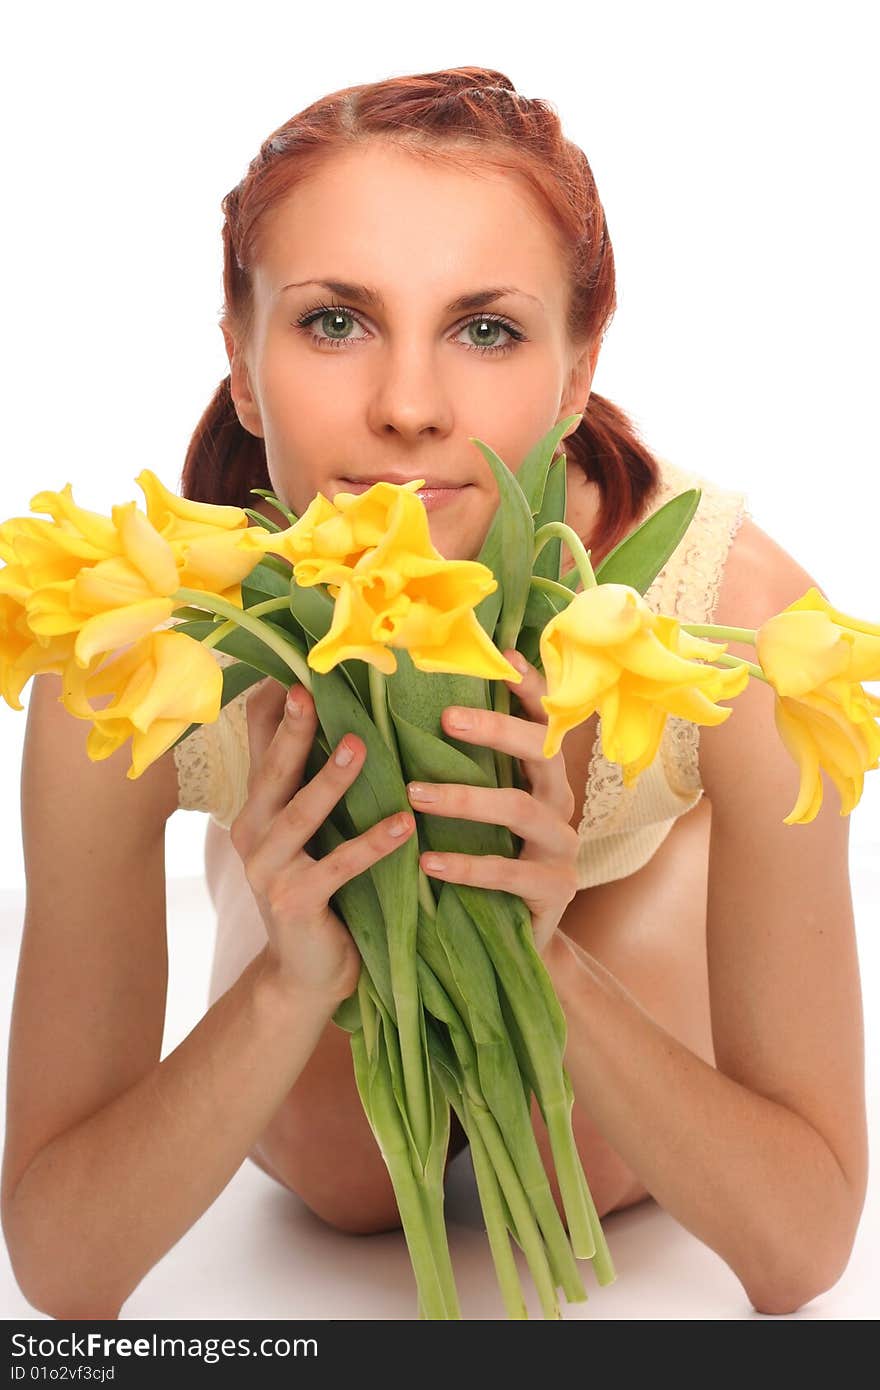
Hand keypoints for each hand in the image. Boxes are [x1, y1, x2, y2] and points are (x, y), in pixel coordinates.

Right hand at [230, 678, 414, 1006]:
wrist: (305, 975)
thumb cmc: (318, 888)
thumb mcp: (308, 831)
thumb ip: (312, 780)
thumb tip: (334, 714)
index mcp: (256, 808)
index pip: (259, 746)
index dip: (270, 708)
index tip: (291, 664)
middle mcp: (252, 832)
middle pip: (273, 771)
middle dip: (291, 729)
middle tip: (310, 688)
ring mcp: (268, 870)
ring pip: (300, 815)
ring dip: (330, 780)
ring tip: (359, 746)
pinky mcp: (296, 903)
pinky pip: (339, 867)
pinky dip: (372, 843)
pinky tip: (404, 825)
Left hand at [405, 652, 579, 955]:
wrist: (513, 941)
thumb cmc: (486, 860)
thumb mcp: (477, 812)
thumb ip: (463, 767)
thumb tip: (418, 708)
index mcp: (542, 776)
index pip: (544, 721)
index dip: (531, 689)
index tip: (505, 658)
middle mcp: (560, 803)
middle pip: (541, 752)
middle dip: (496, 729)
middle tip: (445, 718)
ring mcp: (562, 847)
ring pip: (520, 808)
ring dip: (465, 798)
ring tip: (414, 794)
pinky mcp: (555, 890)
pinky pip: (510, 873)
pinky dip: (466, 866)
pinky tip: (427, 862)